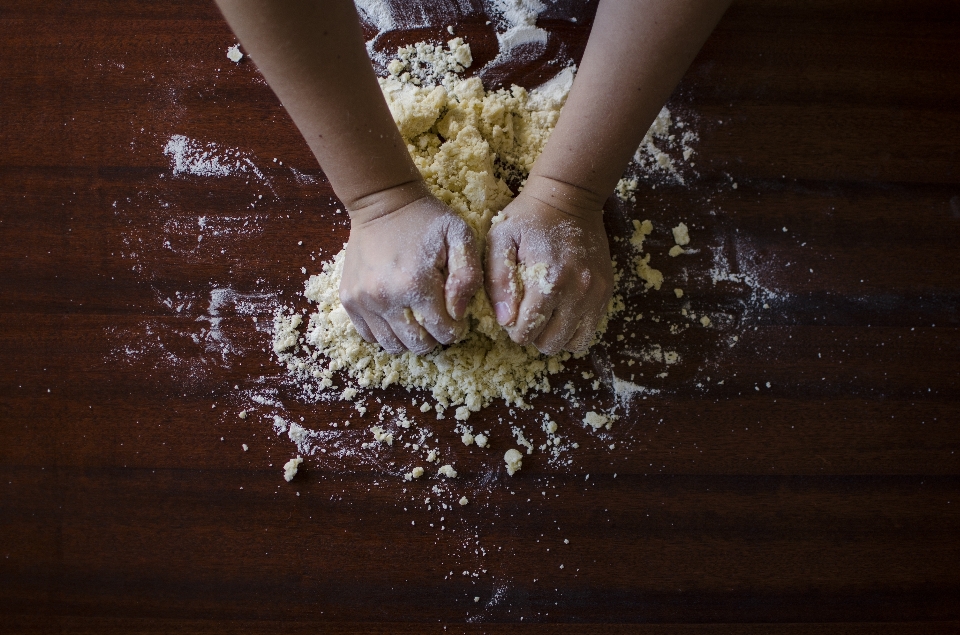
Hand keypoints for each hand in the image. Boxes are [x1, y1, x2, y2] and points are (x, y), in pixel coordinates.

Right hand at [340, 188, 481, 354]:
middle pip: (417, 344)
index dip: (455, 329)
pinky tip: (397, 316)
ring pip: (392, 345)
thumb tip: (458, 313)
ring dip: (410, 339)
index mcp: (415, 284)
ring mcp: (363, 301)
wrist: (382, 202)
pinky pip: (369, 335)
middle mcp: (385, 298)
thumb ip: (468, 276)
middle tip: (438, 320)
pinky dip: (386, 333)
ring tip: (418, 320)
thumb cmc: (426, 220)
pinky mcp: (349, 299)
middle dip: (434, 338)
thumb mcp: (460, 236)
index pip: (443, 332)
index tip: (456, 317)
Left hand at [485, 177, 613, 355]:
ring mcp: (595, 293)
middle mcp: (577, 292)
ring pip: (574, 342)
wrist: (570, 196)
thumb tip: (505, 319)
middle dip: (533, 335)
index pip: (527, 332)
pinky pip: (590, 329)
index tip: (511, 312)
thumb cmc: (529, 218)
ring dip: (555, 336)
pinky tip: (561, 312)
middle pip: (550, 343)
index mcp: (549, 281)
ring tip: (545, 316)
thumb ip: (498, 281)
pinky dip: (573, 329)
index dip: (513, 328)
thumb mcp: (501, 240)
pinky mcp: (605, 291)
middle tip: (526, 314)